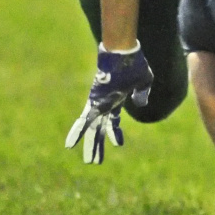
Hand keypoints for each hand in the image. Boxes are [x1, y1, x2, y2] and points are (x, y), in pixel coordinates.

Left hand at [65, 43, 153, 163]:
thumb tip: (141, 103)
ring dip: (90, 145)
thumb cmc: (134, 63)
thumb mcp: (144, 80)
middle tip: (94, 162)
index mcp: (117, 99)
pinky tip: (70, 145)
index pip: (114, 121)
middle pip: (100, 129)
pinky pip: (84, 120)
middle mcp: (105, 103)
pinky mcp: (94, 102)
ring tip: (88, 162)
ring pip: (92, 129)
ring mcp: (98, 103)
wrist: (123, 52)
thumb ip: (142, 93)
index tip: (118, 145)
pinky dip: (77, 133)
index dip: (115, 133)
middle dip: (98, 145)